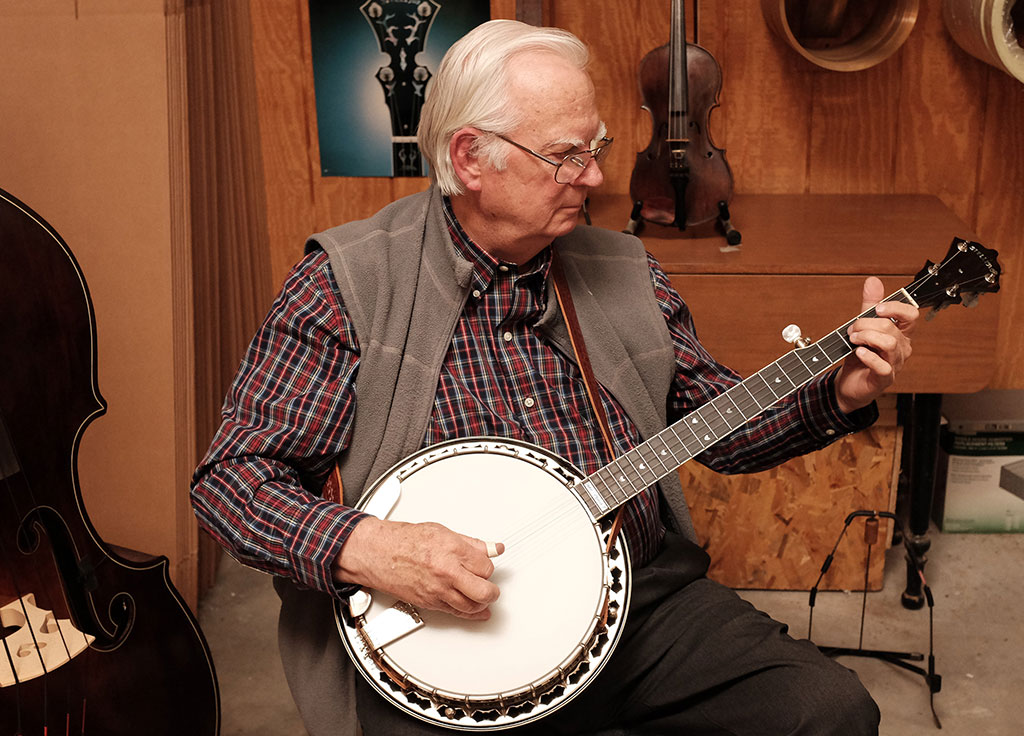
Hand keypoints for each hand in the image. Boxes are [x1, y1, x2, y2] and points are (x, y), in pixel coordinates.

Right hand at [333, 516, 502, 619]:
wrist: (378, 553)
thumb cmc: (403, 541)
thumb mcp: (442, 532)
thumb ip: (471, 543)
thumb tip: (492, 548)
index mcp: (452, 550)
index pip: (486, 566)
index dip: (487, 566)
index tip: (484, 564)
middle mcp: (447, 572)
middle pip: (484, 590)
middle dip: (492, 589)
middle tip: (492, 586)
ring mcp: (438, 590)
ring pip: (472, 606)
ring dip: (482, 602)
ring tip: (485, 597)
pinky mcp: (430, 603)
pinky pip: (456, 613)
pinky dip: (469, 613)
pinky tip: (477, 612)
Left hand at [834, 277, 917, 413]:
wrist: (849, 382)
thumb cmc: (860, 354)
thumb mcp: (863, 327)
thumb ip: (869, 305)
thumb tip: (873, 281)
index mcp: (900, 333)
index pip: (911, 315)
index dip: (896, 308)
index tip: (878, 308)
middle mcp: (901, 348)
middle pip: (891, 327)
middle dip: (866, 324)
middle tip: (851, 329)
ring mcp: (895, 364)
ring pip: (889, 343)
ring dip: (866, 337)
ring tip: (853, 340)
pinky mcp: (884, 378)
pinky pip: (883, 366)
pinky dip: (869, 357)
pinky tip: (859, 353)